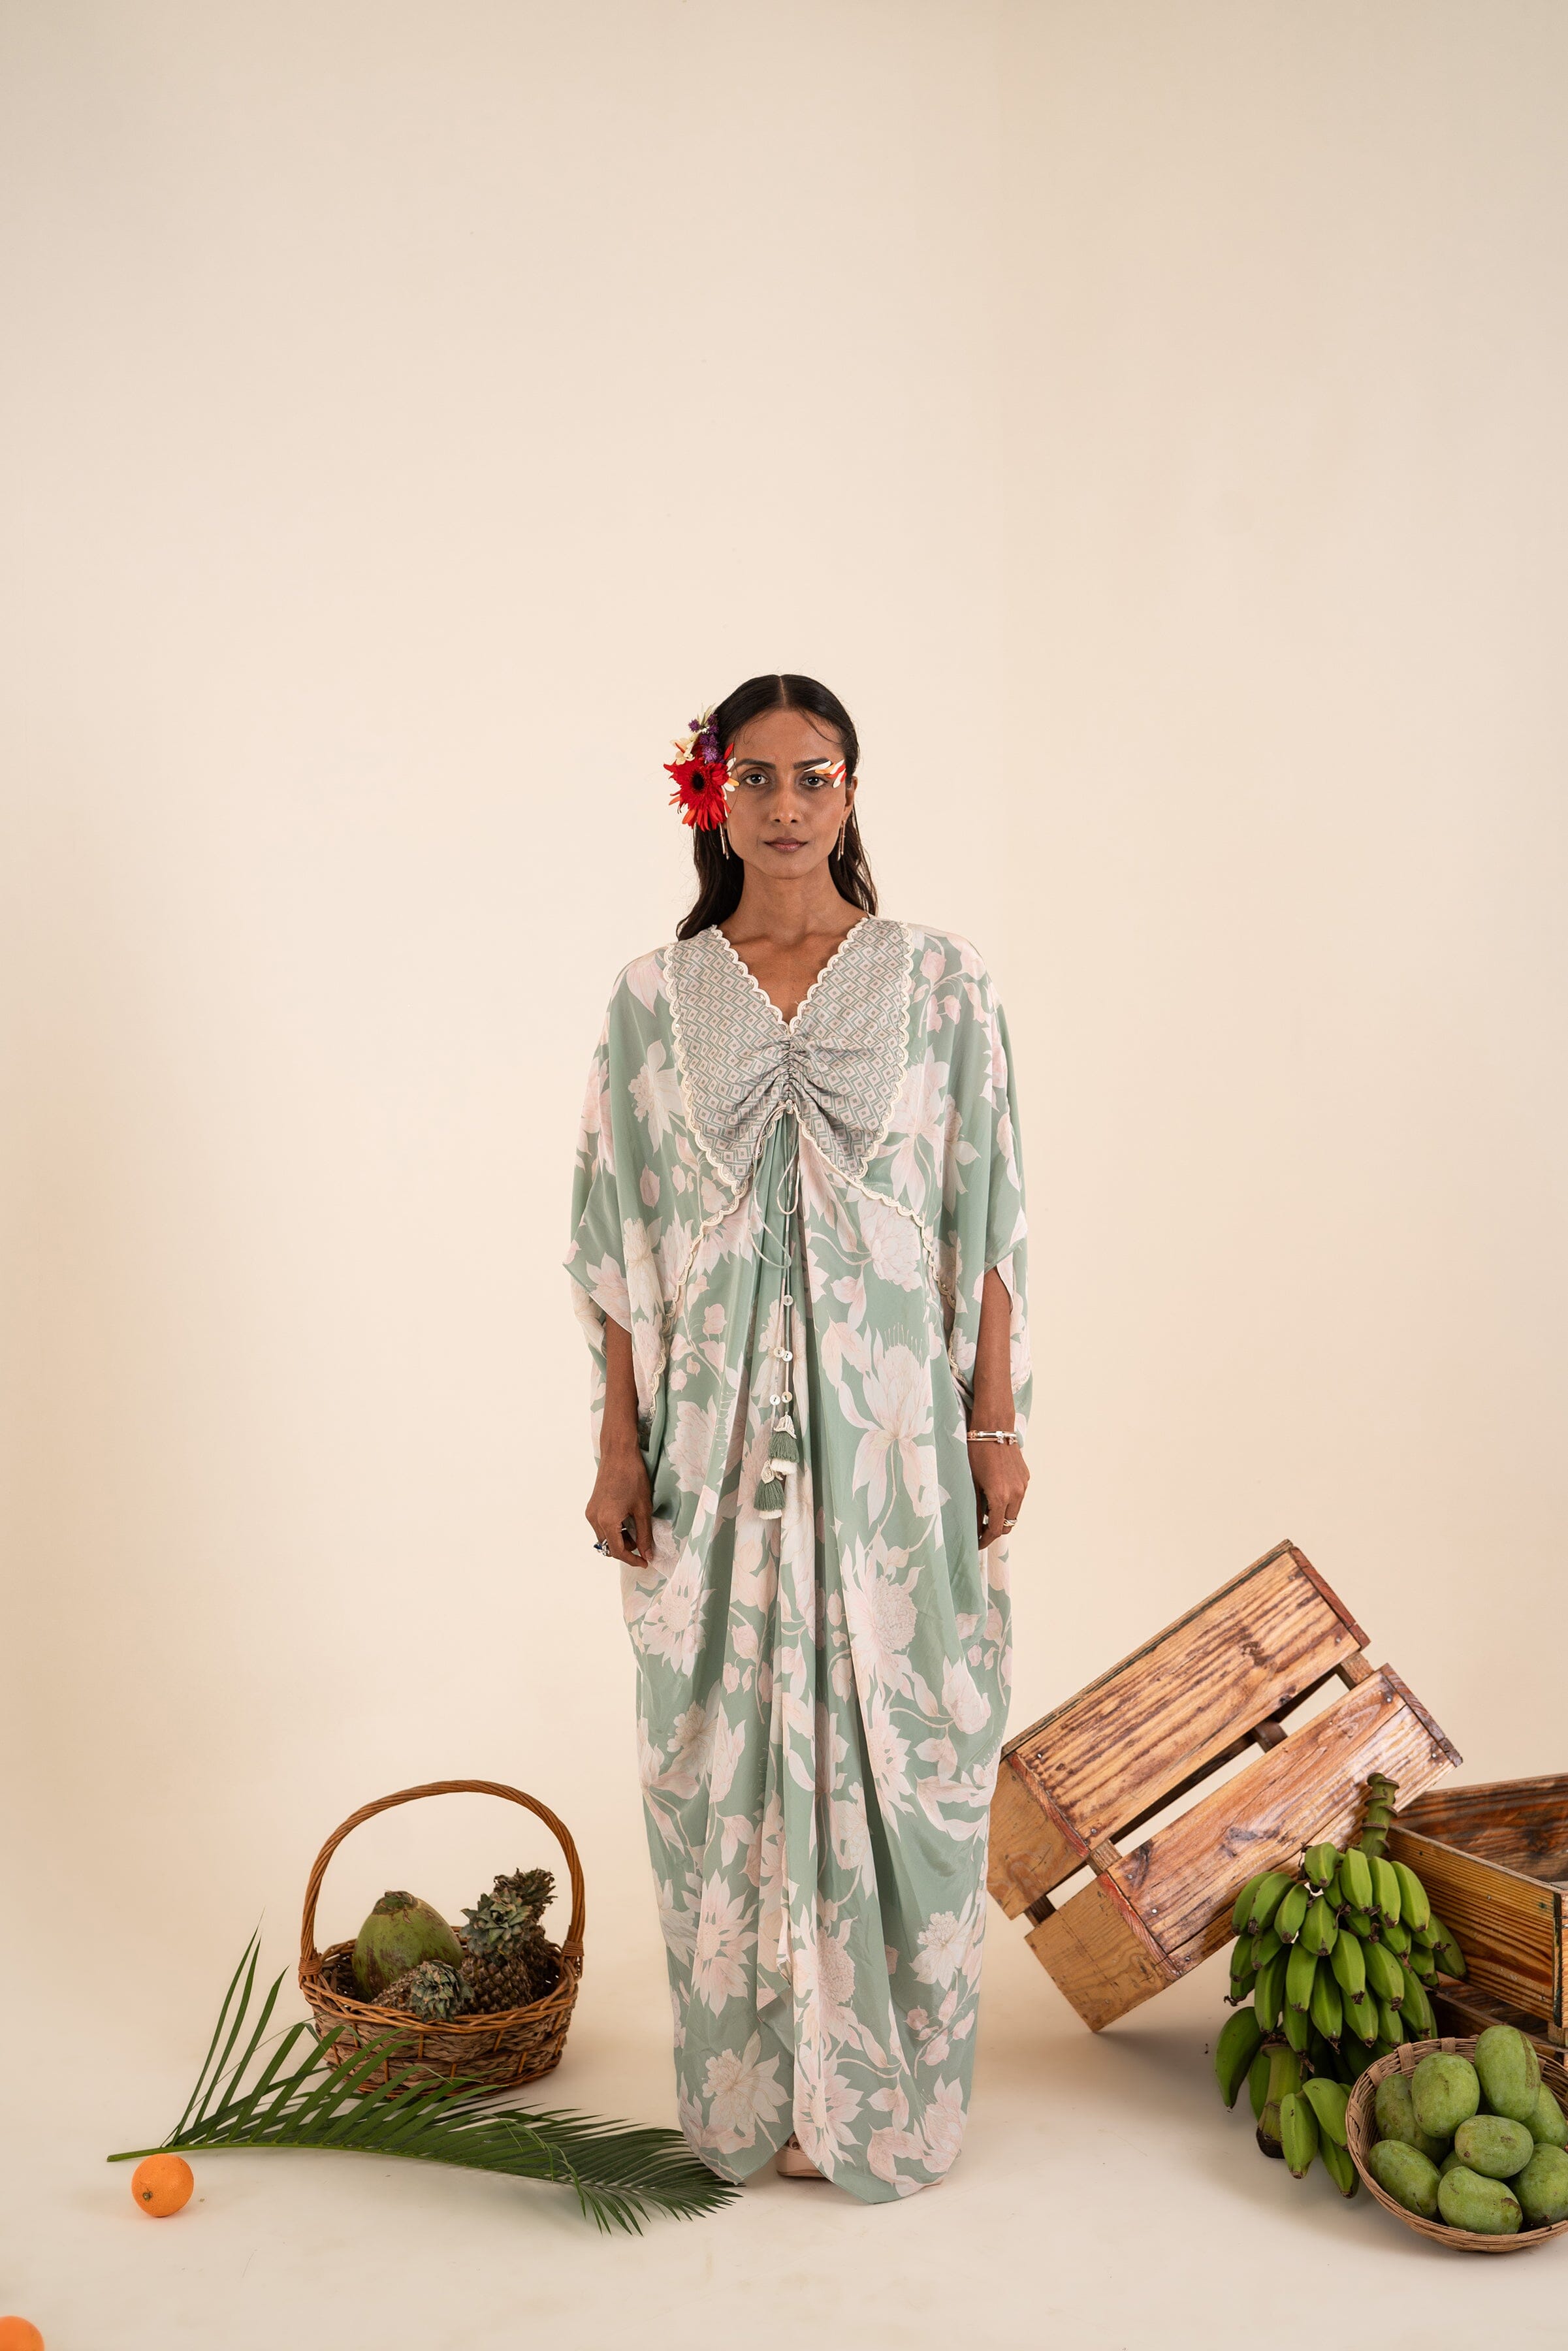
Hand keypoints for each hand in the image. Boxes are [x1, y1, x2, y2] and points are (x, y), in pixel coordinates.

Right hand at [586, 1442, 653, 1565]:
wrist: (618, 1453)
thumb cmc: (633, 1477)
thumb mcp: (643, 1508)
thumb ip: (645, 1534)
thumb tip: (647, 1554)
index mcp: (607, 1520)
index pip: (617, 1551)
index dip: (632, 1560)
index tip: (645, 1562)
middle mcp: (594, 1518)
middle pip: (608, 1546)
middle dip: (626, 1549)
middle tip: (644, 1544)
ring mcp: (591, 1512)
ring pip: (604, 1537)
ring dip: (619, 1539)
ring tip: (637, 1530)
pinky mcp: (592, 1506)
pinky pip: (601, 1526)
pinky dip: (613, 1529)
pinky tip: (627, 1521)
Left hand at [967, 1437, 1027, 1549]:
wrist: (993, 1426)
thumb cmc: (976, 1451)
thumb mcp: (972, 1481)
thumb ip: (976, 1507)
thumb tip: (975, 1526)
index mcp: (1000, 1497)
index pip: (995, 1529)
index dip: (985, 1540)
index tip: (976, 1543)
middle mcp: (1016, 1493)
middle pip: (1008, 1525)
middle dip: (994, 1530)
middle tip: (979, 1530)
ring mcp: (1023, 1485)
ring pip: (1015, 1511)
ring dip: (1002, 1517)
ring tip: (986, 1514)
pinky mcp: (1026, 1477)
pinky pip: (1018, 1498)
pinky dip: (1009, 1503)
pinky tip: (995, 1496)